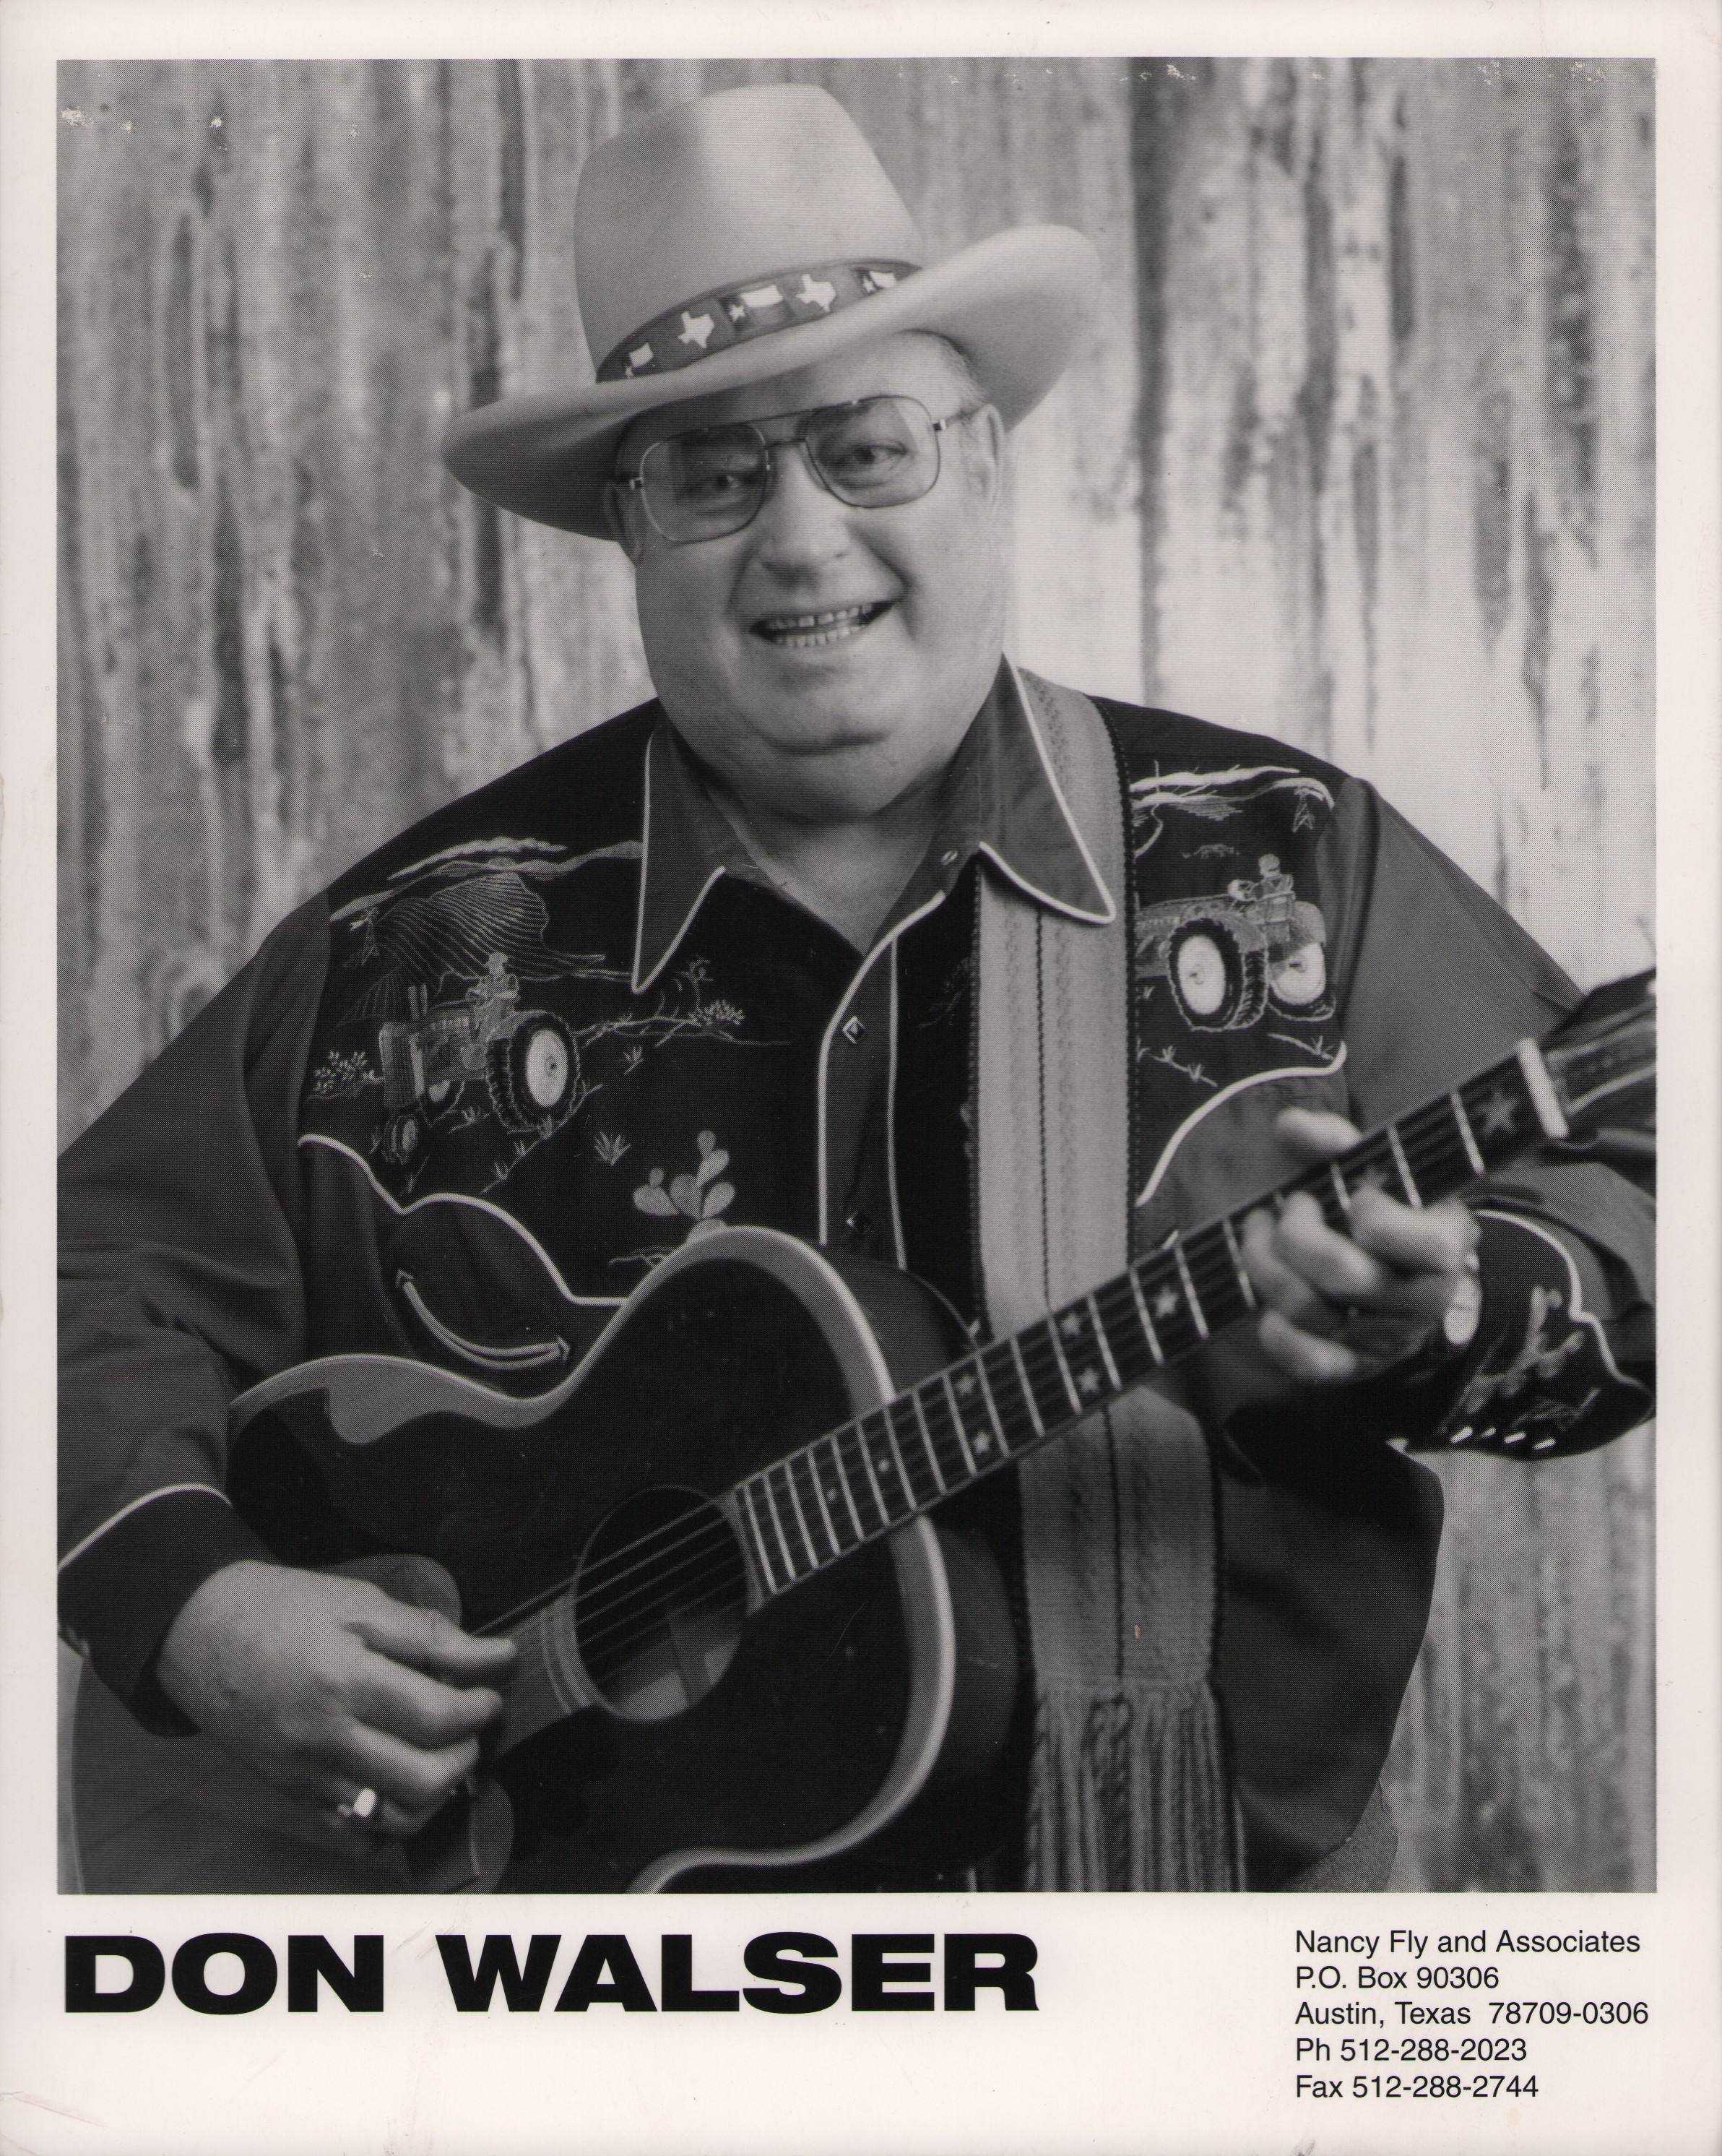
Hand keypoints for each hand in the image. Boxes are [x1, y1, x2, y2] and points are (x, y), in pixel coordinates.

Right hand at [155, 1560, 515, 1836]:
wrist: (196, 1633)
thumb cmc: (281, 1609)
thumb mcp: (358, 1603)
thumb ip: (430, 1635)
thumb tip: (496, 1655)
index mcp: (344, 1682)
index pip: (436, 1716)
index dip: (478, 1707)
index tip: (490, 1693)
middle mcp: (324, 1739)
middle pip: (424, 1778)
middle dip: (465, 1753)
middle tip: (469, 1724)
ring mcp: (305, 1774)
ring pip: (394, 1818)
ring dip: (436, 1794)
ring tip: (442, 1755)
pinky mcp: (291, 1793)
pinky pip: (354, 1833)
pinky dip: (391, 1820)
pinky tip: (404, 1785)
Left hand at [1239, 1107, 1478, 1386]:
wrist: (1401, 1275)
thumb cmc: (1381, 1208)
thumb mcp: (1371, 1166)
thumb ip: (1335, 1140)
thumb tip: (1290, 1126)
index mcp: (1447, 1243)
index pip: (1421, 1243)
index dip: (1372, 1215)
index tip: (1352, 1195)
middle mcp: (1426, 1299)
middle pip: (1346, 1276)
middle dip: (1296, 1235)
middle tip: (1288, 1209)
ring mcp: (1389, 1339)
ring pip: (1312, 1312)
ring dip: (1266, 1267)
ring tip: (1258, 1235)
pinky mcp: (1355, 1368)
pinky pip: (1307, 1362)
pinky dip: (1275, 1333)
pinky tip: (1266, 1304)